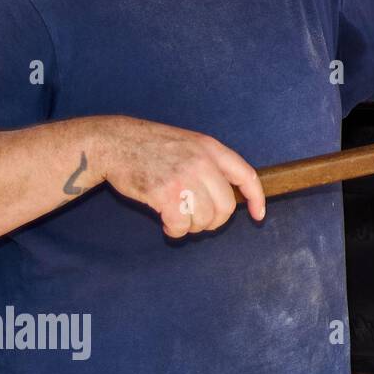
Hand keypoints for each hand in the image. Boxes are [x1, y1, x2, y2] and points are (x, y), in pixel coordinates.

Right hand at [90, 116, 265, 237]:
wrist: (114, 142)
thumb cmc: (151, 146)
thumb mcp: (189, 144)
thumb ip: (210, 165)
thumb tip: (228, 195)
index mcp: (211, 148)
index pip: (246, 176)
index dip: (256, 198)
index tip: (259, 215)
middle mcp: (202, 162)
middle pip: (226, 207)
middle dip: (214, 221)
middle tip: (198, 221)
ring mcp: (184, 178)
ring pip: (205, 219)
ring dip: (193, 227)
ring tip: (179, 218)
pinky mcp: (164, 193)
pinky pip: (182, 225)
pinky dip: (175, 230)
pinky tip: (167, 223)